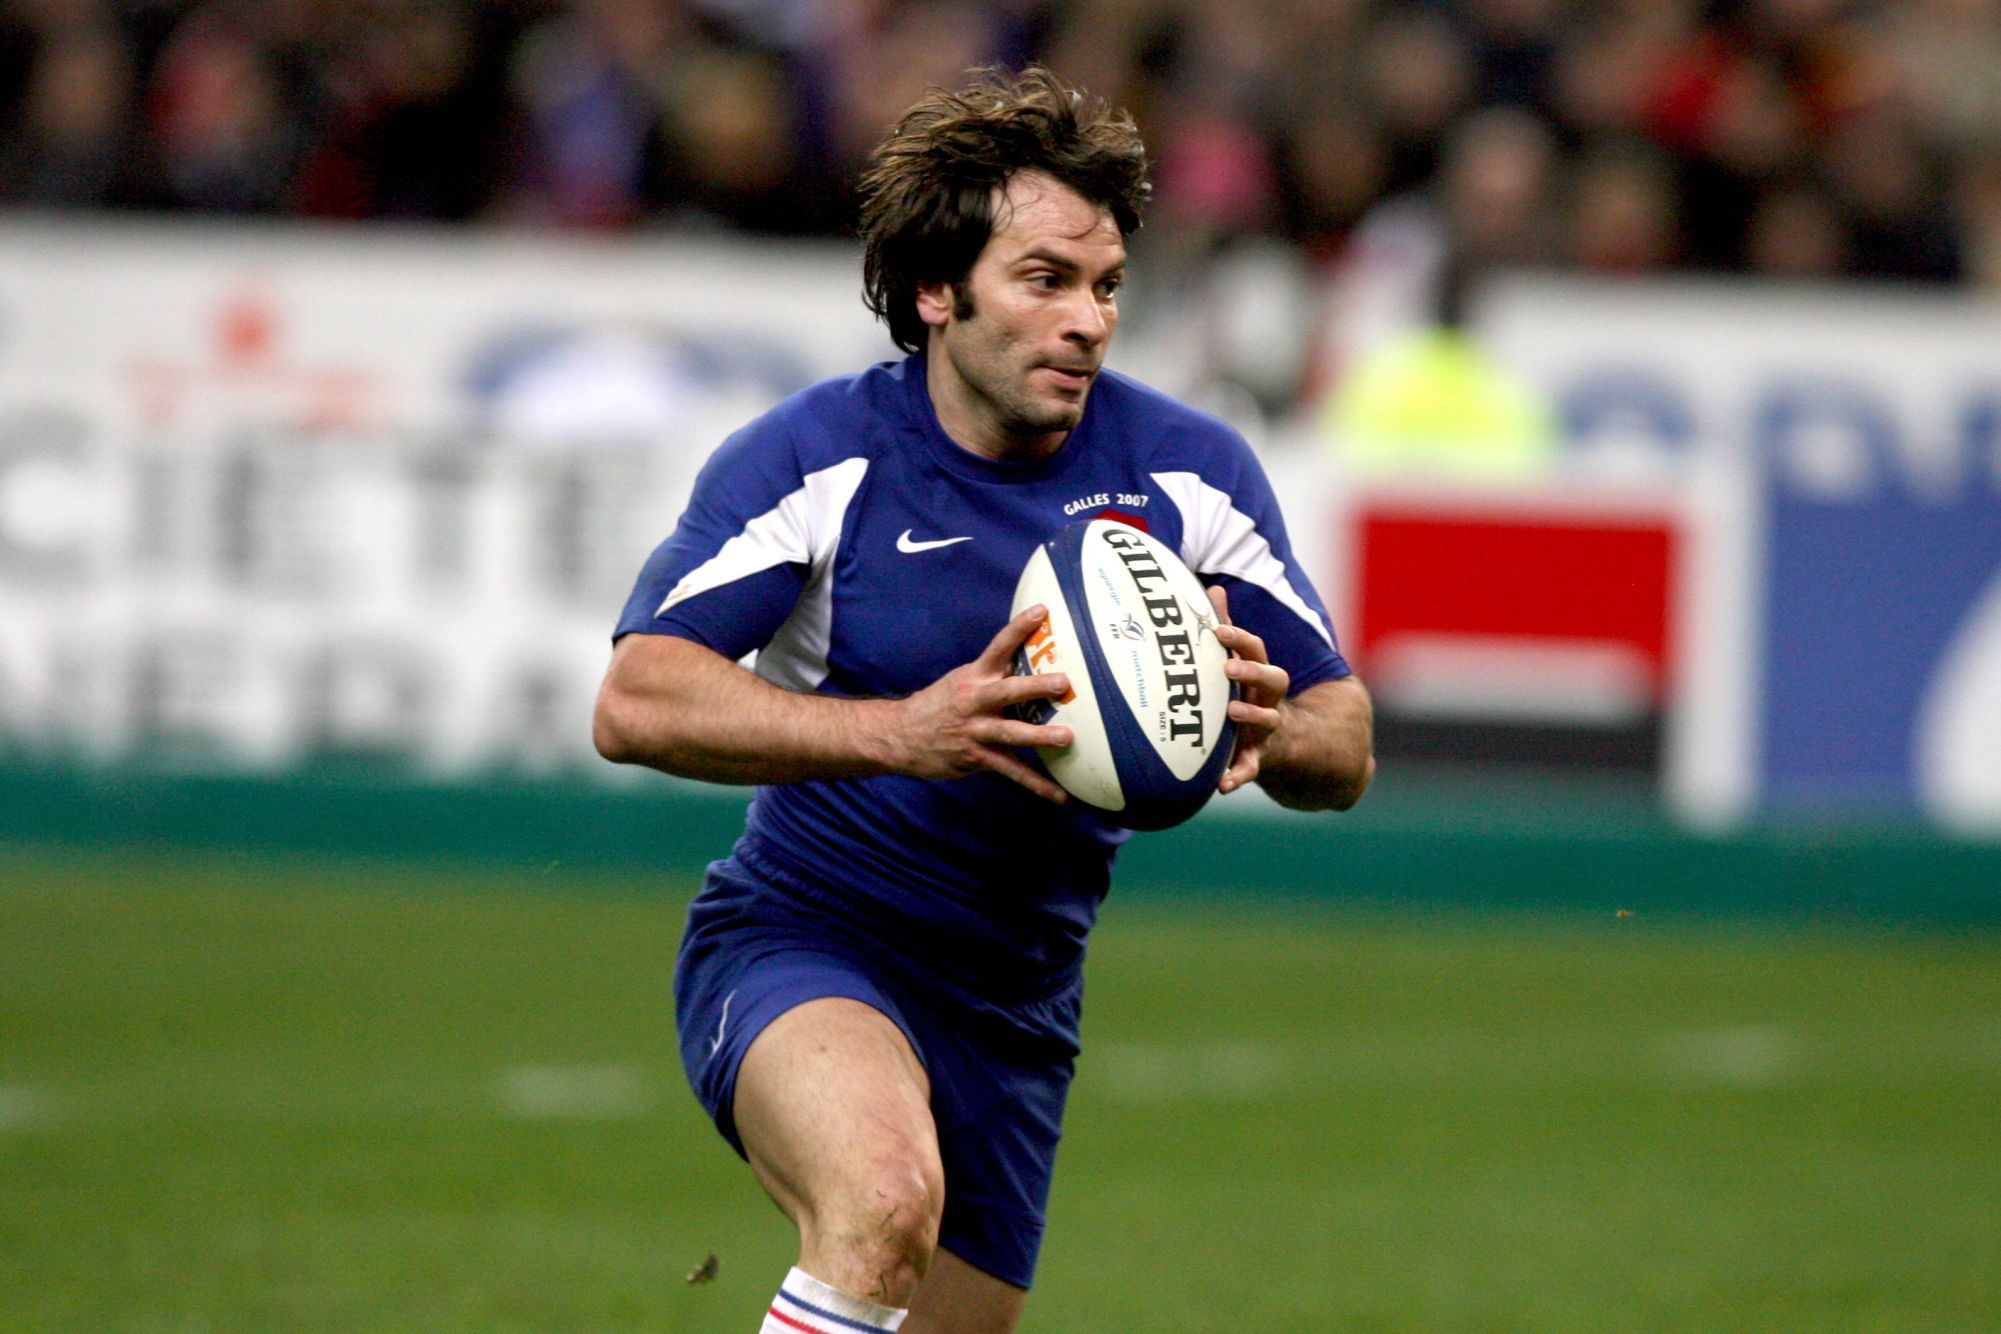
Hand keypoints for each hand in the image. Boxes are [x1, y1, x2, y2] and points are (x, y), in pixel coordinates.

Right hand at [885, 605, 1074, 801]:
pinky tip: (1060, 796)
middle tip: (1064, 683)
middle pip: (1009, 691)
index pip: (998, 646)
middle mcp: (976, 701)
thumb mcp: (962, 681)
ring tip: (1067, 738)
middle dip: (1036, 686)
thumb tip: (1033, 661)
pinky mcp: (977, 757)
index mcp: (974, 676)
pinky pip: (1011, 772)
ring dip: (1040, 736)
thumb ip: (994, 675)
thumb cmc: (939, 705)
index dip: (1019, 628)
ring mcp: (976, 731)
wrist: (900, 736)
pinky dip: (1037, 784)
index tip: (1041, 611)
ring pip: (1011, 733)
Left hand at [1208, 584, 1287, 794]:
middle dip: (1252, 671)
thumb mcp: (1242, 666)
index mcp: (1260, 675)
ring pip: (1268, 719)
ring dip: (1252, 715)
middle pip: (1273, 678)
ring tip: (1232, 712)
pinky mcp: (1260, 758)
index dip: (1240, 639)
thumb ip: (1228, 632)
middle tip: (1228, 668)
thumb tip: (1214, 589)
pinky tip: (1221, 786)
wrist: (1290, 745)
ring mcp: (1268, 728)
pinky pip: (1251, 768)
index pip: (1256, 650)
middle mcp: (1268, 698)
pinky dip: (1237, 776)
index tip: (1219, 630)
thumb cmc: (1250, 696)